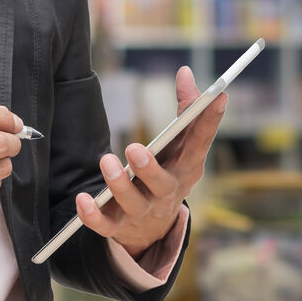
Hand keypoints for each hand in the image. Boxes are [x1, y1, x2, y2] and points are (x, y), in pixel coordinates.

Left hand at [76, 66, 226, 256]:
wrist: (153, 228)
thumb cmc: (168, 171)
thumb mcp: (180, 145)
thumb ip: (184, 109)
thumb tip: (185, 72)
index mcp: (187, 168)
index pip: (201, 144)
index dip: (211, 121)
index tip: (218, 95)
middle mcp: (167, 192)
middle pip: (162, 183)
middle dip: (149, 168)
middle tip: (134, 148)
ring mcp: (144, 212)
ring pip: (133, 203)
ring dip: (118, 185)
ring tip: (107, 160)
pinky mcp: (120, 227)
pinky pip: (105, 226)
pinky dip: (93, 215)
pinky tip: (83, 199)